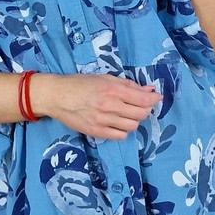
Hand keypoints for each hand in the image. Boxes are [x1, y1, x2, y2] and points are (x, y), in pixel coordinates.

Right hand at [30, 73, 160, 140]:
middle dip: (145, 109)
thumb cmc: (79, 84)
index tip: (157, 98)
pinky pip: (119, 136)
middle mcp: (109, 106)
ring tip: (127, 114)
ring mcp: (102, 120)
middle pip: (140, 114)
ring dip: (134, 120)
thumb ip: (127, 85)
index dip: (153, 99)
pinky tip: (117, 123)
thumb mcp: (104, 78)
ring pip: (132, 126)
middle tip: (142, 105)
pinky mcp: (96, 132)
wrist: (56, 96)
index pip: (142, 99)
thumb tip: (147, 90)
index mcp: (112, 89)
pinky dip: (123, 130)